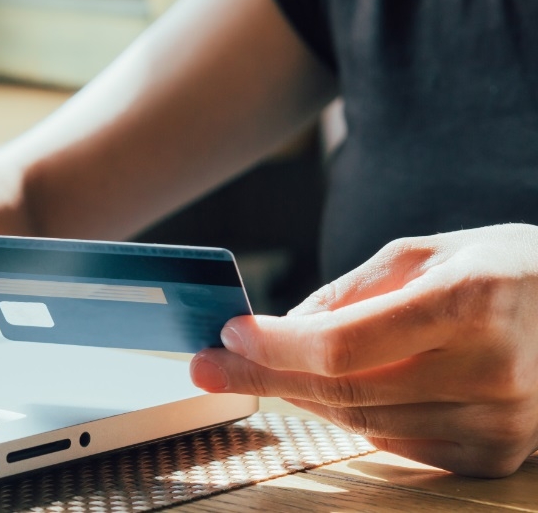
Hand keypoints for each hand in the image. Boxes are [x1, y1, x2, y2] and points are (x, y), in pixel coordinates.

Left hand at [190, 224, 537, 476]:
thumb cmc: (498, 271)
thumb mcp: (421, 253)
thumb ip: (348, 293)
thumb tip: (279, 330)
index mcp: (471, 303)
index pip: (345, 345)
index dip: (277, 346)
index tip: (229, 334)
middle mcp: (492, 370)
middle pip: (345, 391)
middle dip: (264, 376)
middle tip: (210, 366)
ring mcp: (499, 423)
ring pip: (362, 422)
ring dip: (301, 396)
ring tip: (262, 370)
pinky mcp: (494, 455)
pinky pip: (395, 443)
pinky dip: (352, 417)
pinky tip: (328, 392)